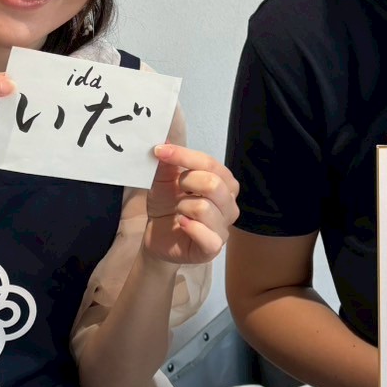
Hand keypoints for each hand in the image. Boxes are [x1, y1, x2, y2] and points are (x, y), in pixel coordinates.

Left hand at [142, 144, 240, 266]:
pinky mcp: (213, 248)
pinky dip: (190, 227)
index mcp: (224, 183)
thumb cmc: (167, 205)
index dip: (184, 155)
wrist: (157, 236)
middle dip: (186, 182)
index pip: (210, 163)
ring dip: (183, 207)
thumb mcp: (164, 180)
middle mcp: (229, 204)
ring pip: (205, 208)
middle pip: (213, 184)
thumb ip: (169, 162)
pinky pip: (207, 236)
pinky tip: (182, 225)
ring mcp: (223, 227)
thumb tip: (165, 139)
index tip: (160, 151)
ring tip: (179, 212)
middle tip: (176, 189)